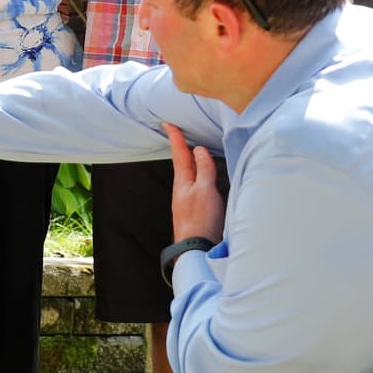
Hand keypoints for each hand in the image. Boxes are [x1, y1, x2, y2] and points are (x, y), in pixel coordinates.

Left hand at [166, 123, 225, 240]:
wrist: (196, 249)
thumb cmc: (200, 220)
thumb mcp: (204, 191)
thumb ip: (203, 169)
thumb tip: (199, 149)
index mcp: (183, 181)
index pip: (180, 154)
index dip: (176, 137)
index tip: (168, 122)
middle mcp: (183, 188)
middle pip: (183, 162)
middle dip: (182, 147)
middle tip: (178, 131)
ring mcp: (188, 199)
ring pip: (189, 173)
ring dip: (191, 160)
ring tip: (191, 149)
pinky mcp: (196, 208)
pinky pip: (196, 183)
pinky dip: (199, 173)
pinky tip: (202, 176)